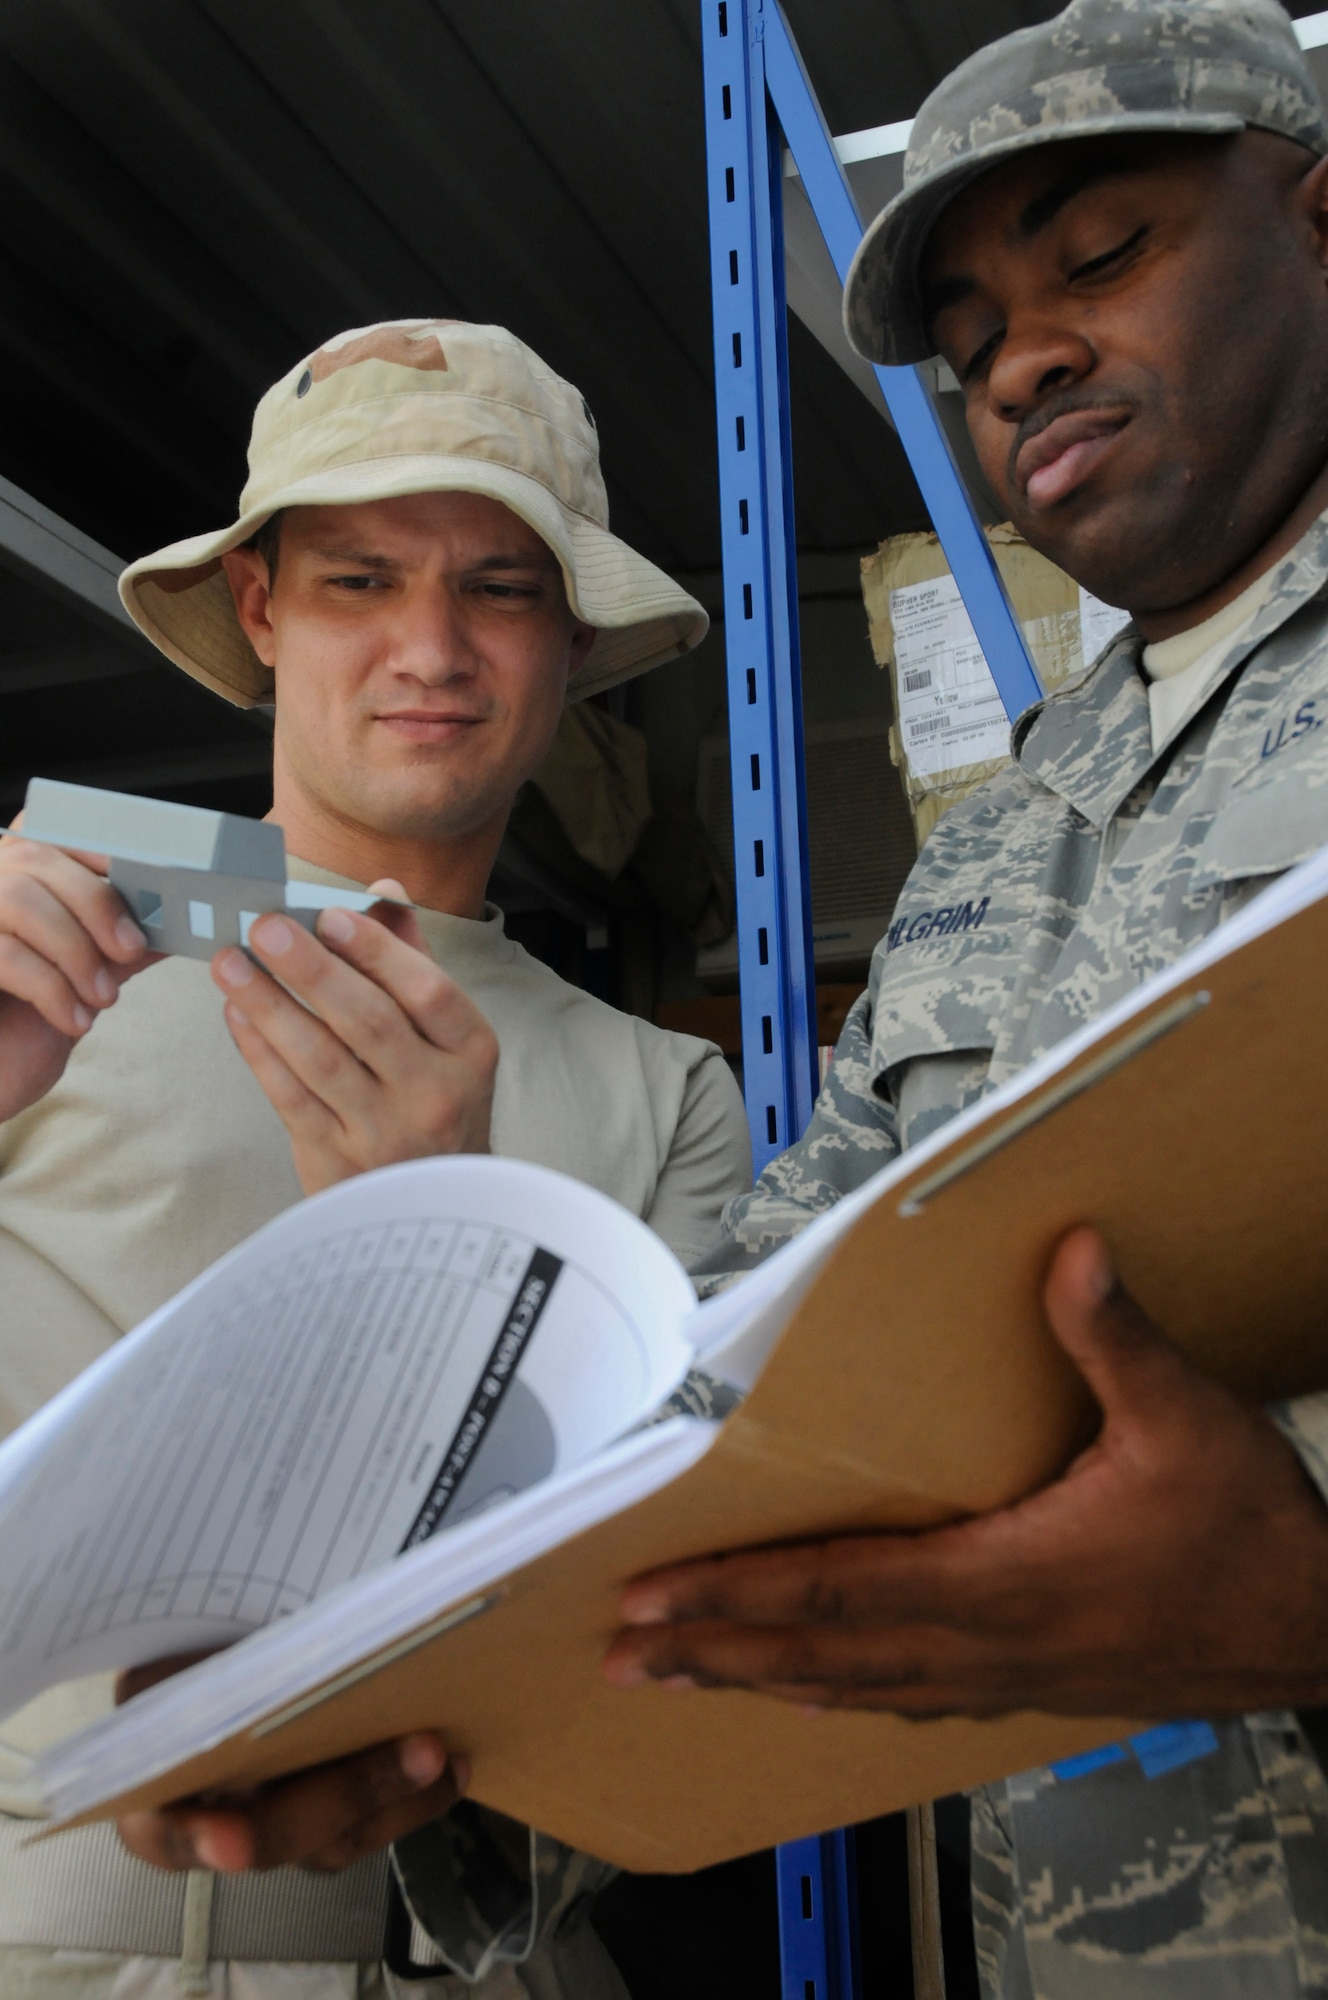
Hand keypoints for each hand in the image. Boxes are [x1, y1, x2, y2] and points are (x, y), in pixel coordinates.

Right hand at [0, 828, 156, 1121]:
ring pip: (20, 900)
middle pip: (37, 859)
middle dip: (97, 904)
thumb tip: (177, 920)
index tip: (149, 876)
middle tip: (130, 951)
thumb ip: (115, 945)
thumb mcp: (80, 980)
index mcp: (7, 877)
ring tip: (103, 997)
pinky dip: (51, 987)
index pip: (51, 830)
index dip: (99, 847)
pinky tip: (75, 1020)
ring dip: (77, 950)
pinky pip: (4, 954)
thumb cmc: (19, 1031)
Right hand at [115, 1653, 465, 1872]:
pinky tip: (454, 1763)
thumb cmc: (200, 1629)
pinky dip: (413, 1797)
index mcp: (152, 1769)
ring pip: (332, 1841)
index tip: (232, 1842)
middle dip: (348, 1791)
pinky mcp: (324, 1820)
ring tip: (443, 1752)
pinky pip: (367, 1827)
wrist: (229, 1631)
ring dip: (395, 1796)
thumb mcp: (186, 1627)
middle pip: (273, 1831)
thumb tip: (267, 1619)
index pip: (161, 1821)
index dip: (195, 1833)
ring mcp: (272, 1821)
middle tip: (418, 1752)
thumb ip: (209, 1647)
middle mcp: (211, 1813)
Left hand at [211, 880, 498, 1193]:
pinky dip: (259, 1052)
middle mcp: (435, 1094)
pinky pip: (291, 1097)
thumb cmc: (434, 1097)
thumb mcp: (446, 1036)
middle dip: (311, 969)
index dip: (377, 950)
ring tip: (229, 962)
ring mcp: (385, 1133)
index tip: (329, 914)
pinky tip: (236, 1012)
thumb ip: (412, 962)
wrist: (432, 1205)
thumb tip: (380, 892)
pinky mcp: (337, 1161)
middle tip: (264, 926)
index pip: (427, 990)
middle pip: (369, 1021)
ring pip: (320, 1060)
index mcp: (470, 1051)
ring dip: (269, 1005)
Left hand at [605, 1227, 1327, 1719]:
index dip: (736, 1595)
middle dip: (712, 1650)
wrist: (1322, 1631)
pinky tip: (808, 1691)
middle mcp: (990, 1640)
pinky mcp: (1031, 1687)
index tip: (654, 1598)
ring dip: (757, 1679)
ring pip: (856, 1687)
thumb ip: (1115, 1336)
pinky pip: (908, 1701)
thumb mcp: (1190, 1419)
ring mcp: (1008, 1675)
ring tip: (680, 1678)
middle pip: (821, 1652)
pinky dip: (838, 1696)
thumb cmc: (1254, 1537)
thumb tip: (1070, 1250)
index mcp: (1007, 1577)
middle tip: (621, 1653)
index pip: (839, 1590)